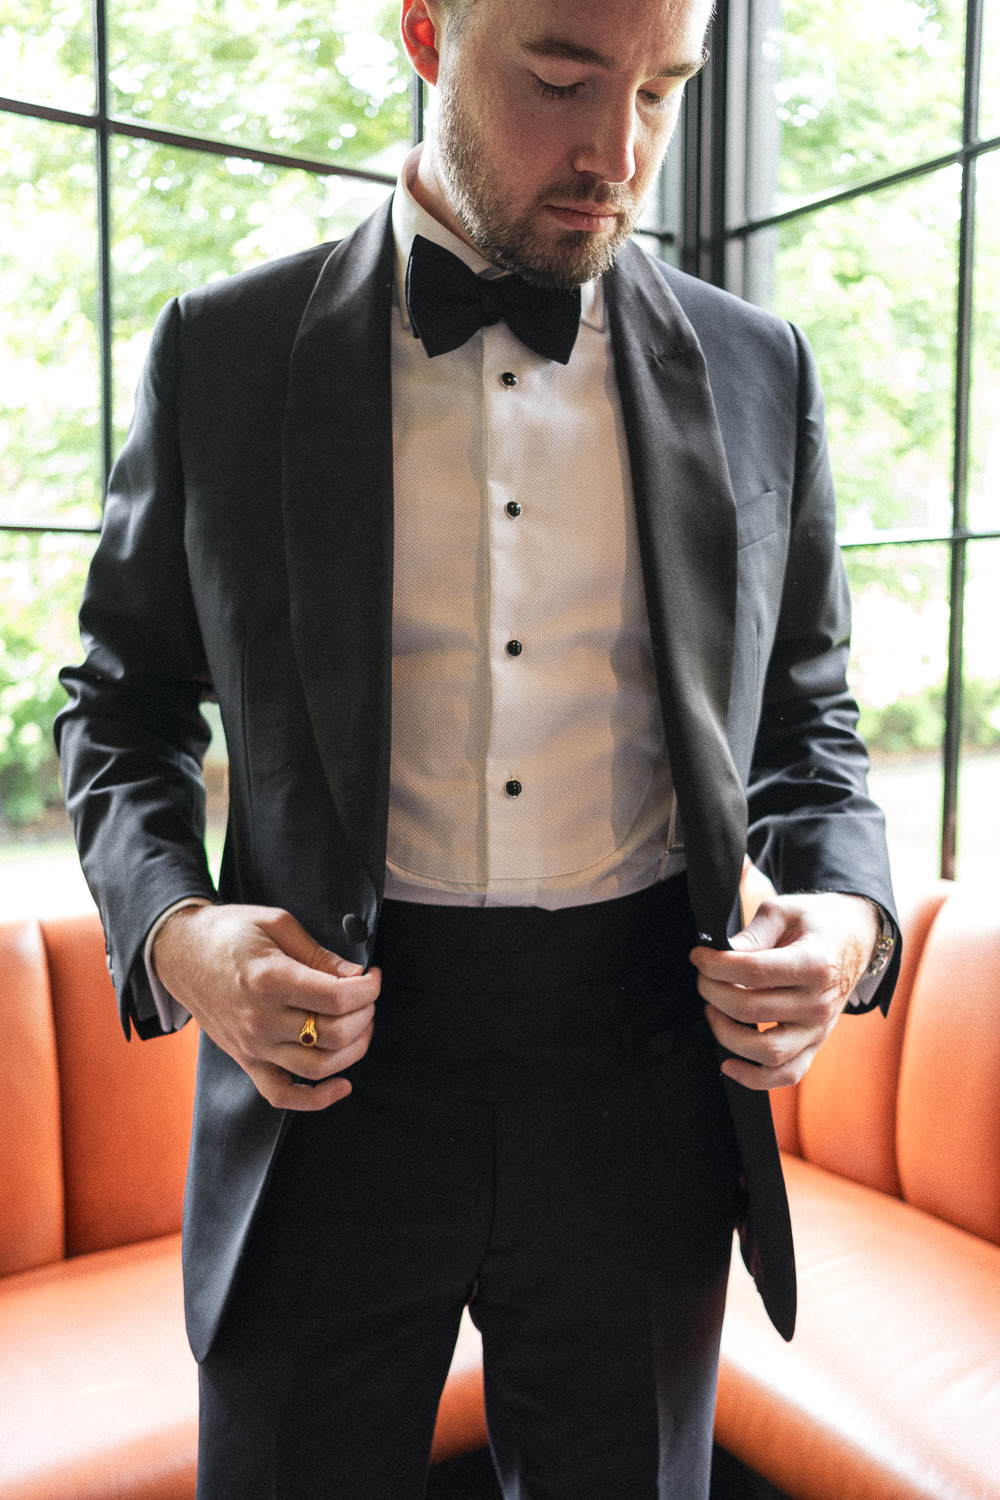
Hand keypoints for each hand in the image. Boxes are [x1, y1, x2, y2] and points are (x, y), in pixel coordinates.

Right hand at [152, 904, 380, 1109]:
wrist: (178, 952)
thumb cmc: (228, 933)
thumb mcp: (277, 924)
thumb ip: (319, 955)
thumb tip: (355, 976)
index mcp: (270, 980)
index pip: (339, 999)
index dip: (369, 988)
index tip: (371, 976)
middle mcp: (261, 1020)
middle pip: (336, 1035)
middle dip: (365, 1014)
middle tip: (366, 995)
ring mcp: (253, 1046)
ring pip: (320, 1068)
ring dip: (354, 1049)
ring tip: (360, 1025)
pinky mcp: (246, 1060)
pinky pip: (283, 1095)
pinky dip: (316, 1099)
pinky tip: (341, 1084)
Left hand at [689, 893, 878, 1091]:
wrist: (856, 938)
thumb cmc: (818, 923)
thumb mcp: (785, 910)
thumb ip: (753, 933)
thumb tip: (721, 952)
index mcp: (814, 964)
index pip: (752, 972)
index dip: (715, 965)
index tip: (698, 956)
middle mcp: (819, 1002)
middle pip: (750, 1009)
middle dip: (712, 991)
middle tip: (703, 976)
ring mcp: (818, 1029)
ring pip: (765, 1051)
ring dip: (726, 1032)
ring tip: (713, 1009)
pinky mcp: (814, 1044)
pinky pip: (787, 1074)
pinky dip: (755, 1078)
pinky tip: (729, 1064)